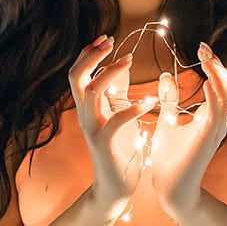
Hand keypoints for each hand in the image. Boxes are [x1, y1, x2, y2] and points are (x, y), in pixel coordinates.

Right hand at [68, 36, 147, 215]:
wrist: (115, 188)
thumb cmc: (119, 150)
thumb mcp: (117, 116)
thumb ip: (116, 92)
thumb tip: (121, 64)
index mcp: (87, 108)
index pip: (78, 73)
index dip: (88, 53)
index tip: (106, 38)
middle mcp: (85, 116)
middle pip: (76, 77)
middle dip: (91, 56)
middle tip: (110, 41)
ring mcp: (92, 130)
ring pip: (92, 92)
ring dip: (111, 73)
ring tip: (130, 61)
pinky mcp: (104, 145)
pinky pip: (115, 121)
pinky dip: (133, 108)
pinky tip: (150, 101)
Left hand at [147, 43, 226, 221]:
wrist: (169, 189)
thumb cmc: (169, 159)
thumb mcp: (167, 122)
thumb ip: (169, 100)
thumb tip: (165, 75)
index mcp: (209, 117)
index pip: (218, 84)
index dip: (212, 65)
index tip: (200, 48)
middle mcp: (217, 122)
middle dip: (217, 66)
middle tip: (203, 47)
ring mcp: (215, 131)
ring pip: (226, 97)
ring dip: (217, 75)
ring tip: (206, 58)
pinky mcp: (208, 141)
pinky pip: (217, 115)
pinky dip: (214, 97)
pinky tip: (206, 83)